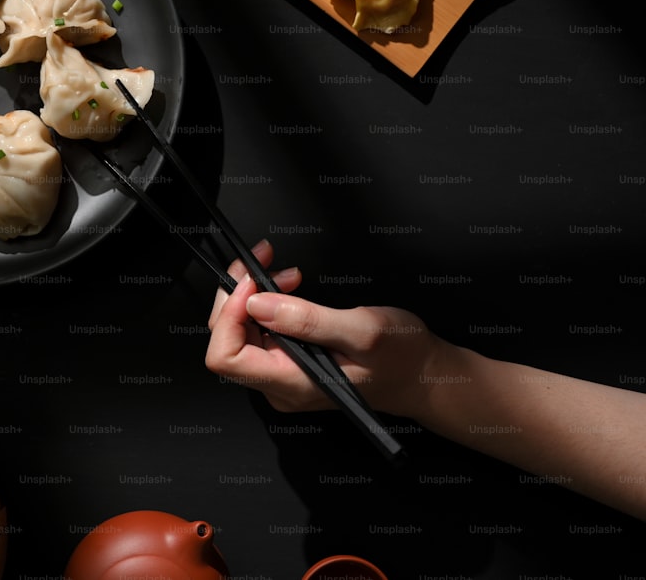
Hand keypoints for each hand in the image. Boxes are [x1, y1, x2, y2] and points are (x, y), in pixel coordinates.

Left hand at [205, 241, 453, 418]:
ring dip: (252, 294)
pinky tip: (287, 287)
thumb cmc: (402, 357)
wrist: (422, 375)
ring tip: (286, 273)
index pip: (226, 357)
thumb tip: (257, 304)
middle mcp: (278, 386)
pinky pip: (258, 332)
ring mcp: (280, 376)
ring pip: (239, 333)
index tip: (253, 281)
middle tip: (264, 262)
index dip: (230, 313)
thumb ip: (307, 320)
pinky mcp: (286, 363)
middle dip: (238, 294)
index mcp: (291, 384)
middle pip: (226, 340)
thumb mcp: (363, 330)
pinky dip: (265, 303)